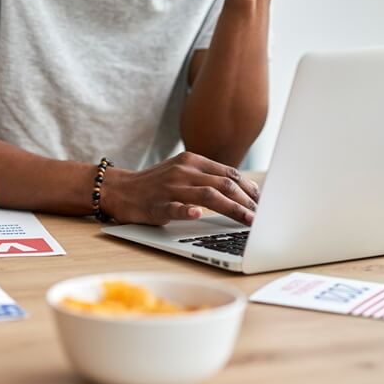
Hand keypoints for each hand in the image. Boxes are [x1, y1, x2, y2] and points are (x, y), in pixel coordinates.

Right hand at [101, 152, 259, 226]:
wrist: (120, 189)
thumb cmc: (155, 184)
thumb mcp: (182, 171)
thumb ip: (207, 177)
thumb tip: (242, 189)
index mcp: (192, 161)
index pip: (229, 173)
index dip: (250, 189)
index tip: (264, 203)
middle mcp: (184, 171)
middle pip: (224, 184)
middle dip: (248, 202)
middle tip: (263, 217)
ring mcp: (170, 188)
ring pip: (208, 196)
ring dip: (233, 209)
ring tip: (249, 221)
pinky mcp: (157, 205)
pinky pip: (174, 207)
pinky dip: (187, 210)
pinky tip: (197, 215)